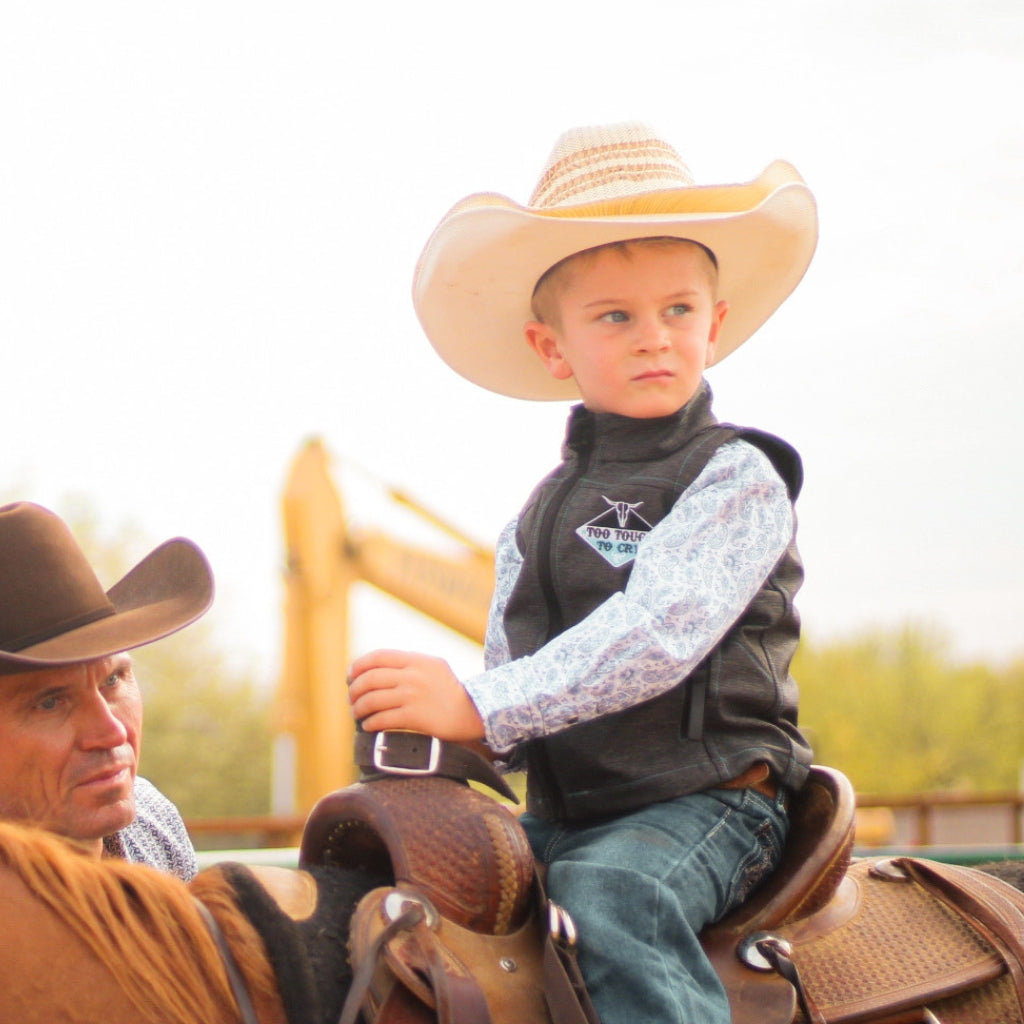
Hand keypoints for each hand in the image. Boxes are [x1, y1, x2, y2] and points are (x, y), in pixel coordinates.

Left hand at [347, 649, 485, 741]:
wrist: (472, 712)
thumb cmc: (450, 691)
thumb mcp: (434, 666)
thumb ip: (411, 663)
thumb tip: (380, 666)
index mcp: (416, 660)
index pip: (378, 657)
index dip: (359, 666)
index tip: (350, 676)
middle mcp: (412, 675)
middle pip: (370, 679)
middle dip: (355, 690)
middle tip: (352, 699)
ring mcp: (412, 696)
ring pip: (372, 700)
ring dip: (359, 708)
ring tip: (357, 713)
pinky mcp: (413, 716)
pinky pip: (382, 719)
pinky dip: (370, 723)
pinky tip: (368, 726)